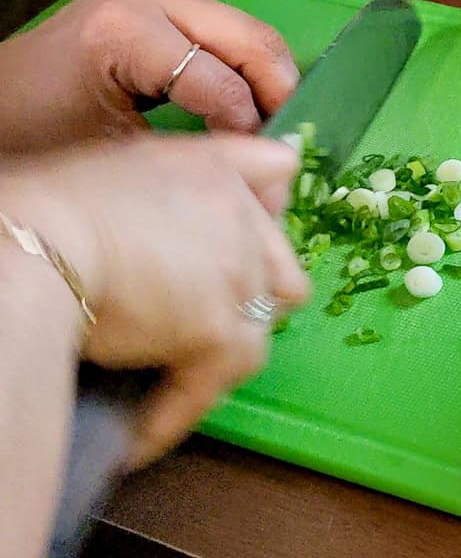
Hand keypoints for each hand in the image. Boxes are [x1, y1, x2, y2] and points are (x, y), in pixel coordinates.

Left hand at [0, 0, 299, 153]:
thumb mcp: (117, 152)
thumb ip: (194, 152)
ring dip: (269, 80)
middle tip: (288, 143)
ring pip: (250, 33)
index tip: (259, 170)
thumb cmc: (39, 133)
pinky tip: (248, 107)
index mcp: (129, 30)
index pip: (224, 84)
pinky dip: (248, 69)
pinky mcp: (159, 0)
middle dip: (280, 94)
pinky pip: (227, 32)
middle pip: (253, 41)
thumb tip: (262, 165)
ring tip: (271, 127)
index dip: (250, 131)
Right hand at [0, 133, 309, 467]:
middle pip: (281, 267)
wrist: (33, 248)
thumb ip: (164, 187)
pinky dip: (174, 414)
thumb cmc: (47, 208)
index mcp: (213, 167)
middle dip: (249, 295)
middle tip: (197, 320)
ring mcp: (237, 275)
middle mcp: (240, 216)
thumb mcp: (118, 170)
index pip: (279, 171)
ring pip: (261, 329)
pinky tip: (139, 438)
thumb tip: (165, 224)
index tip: (238, 237)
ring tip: (172, 377)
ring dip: (220, 354)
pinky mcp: (217, 332)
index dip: (266, 207)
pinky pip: (212, 386)